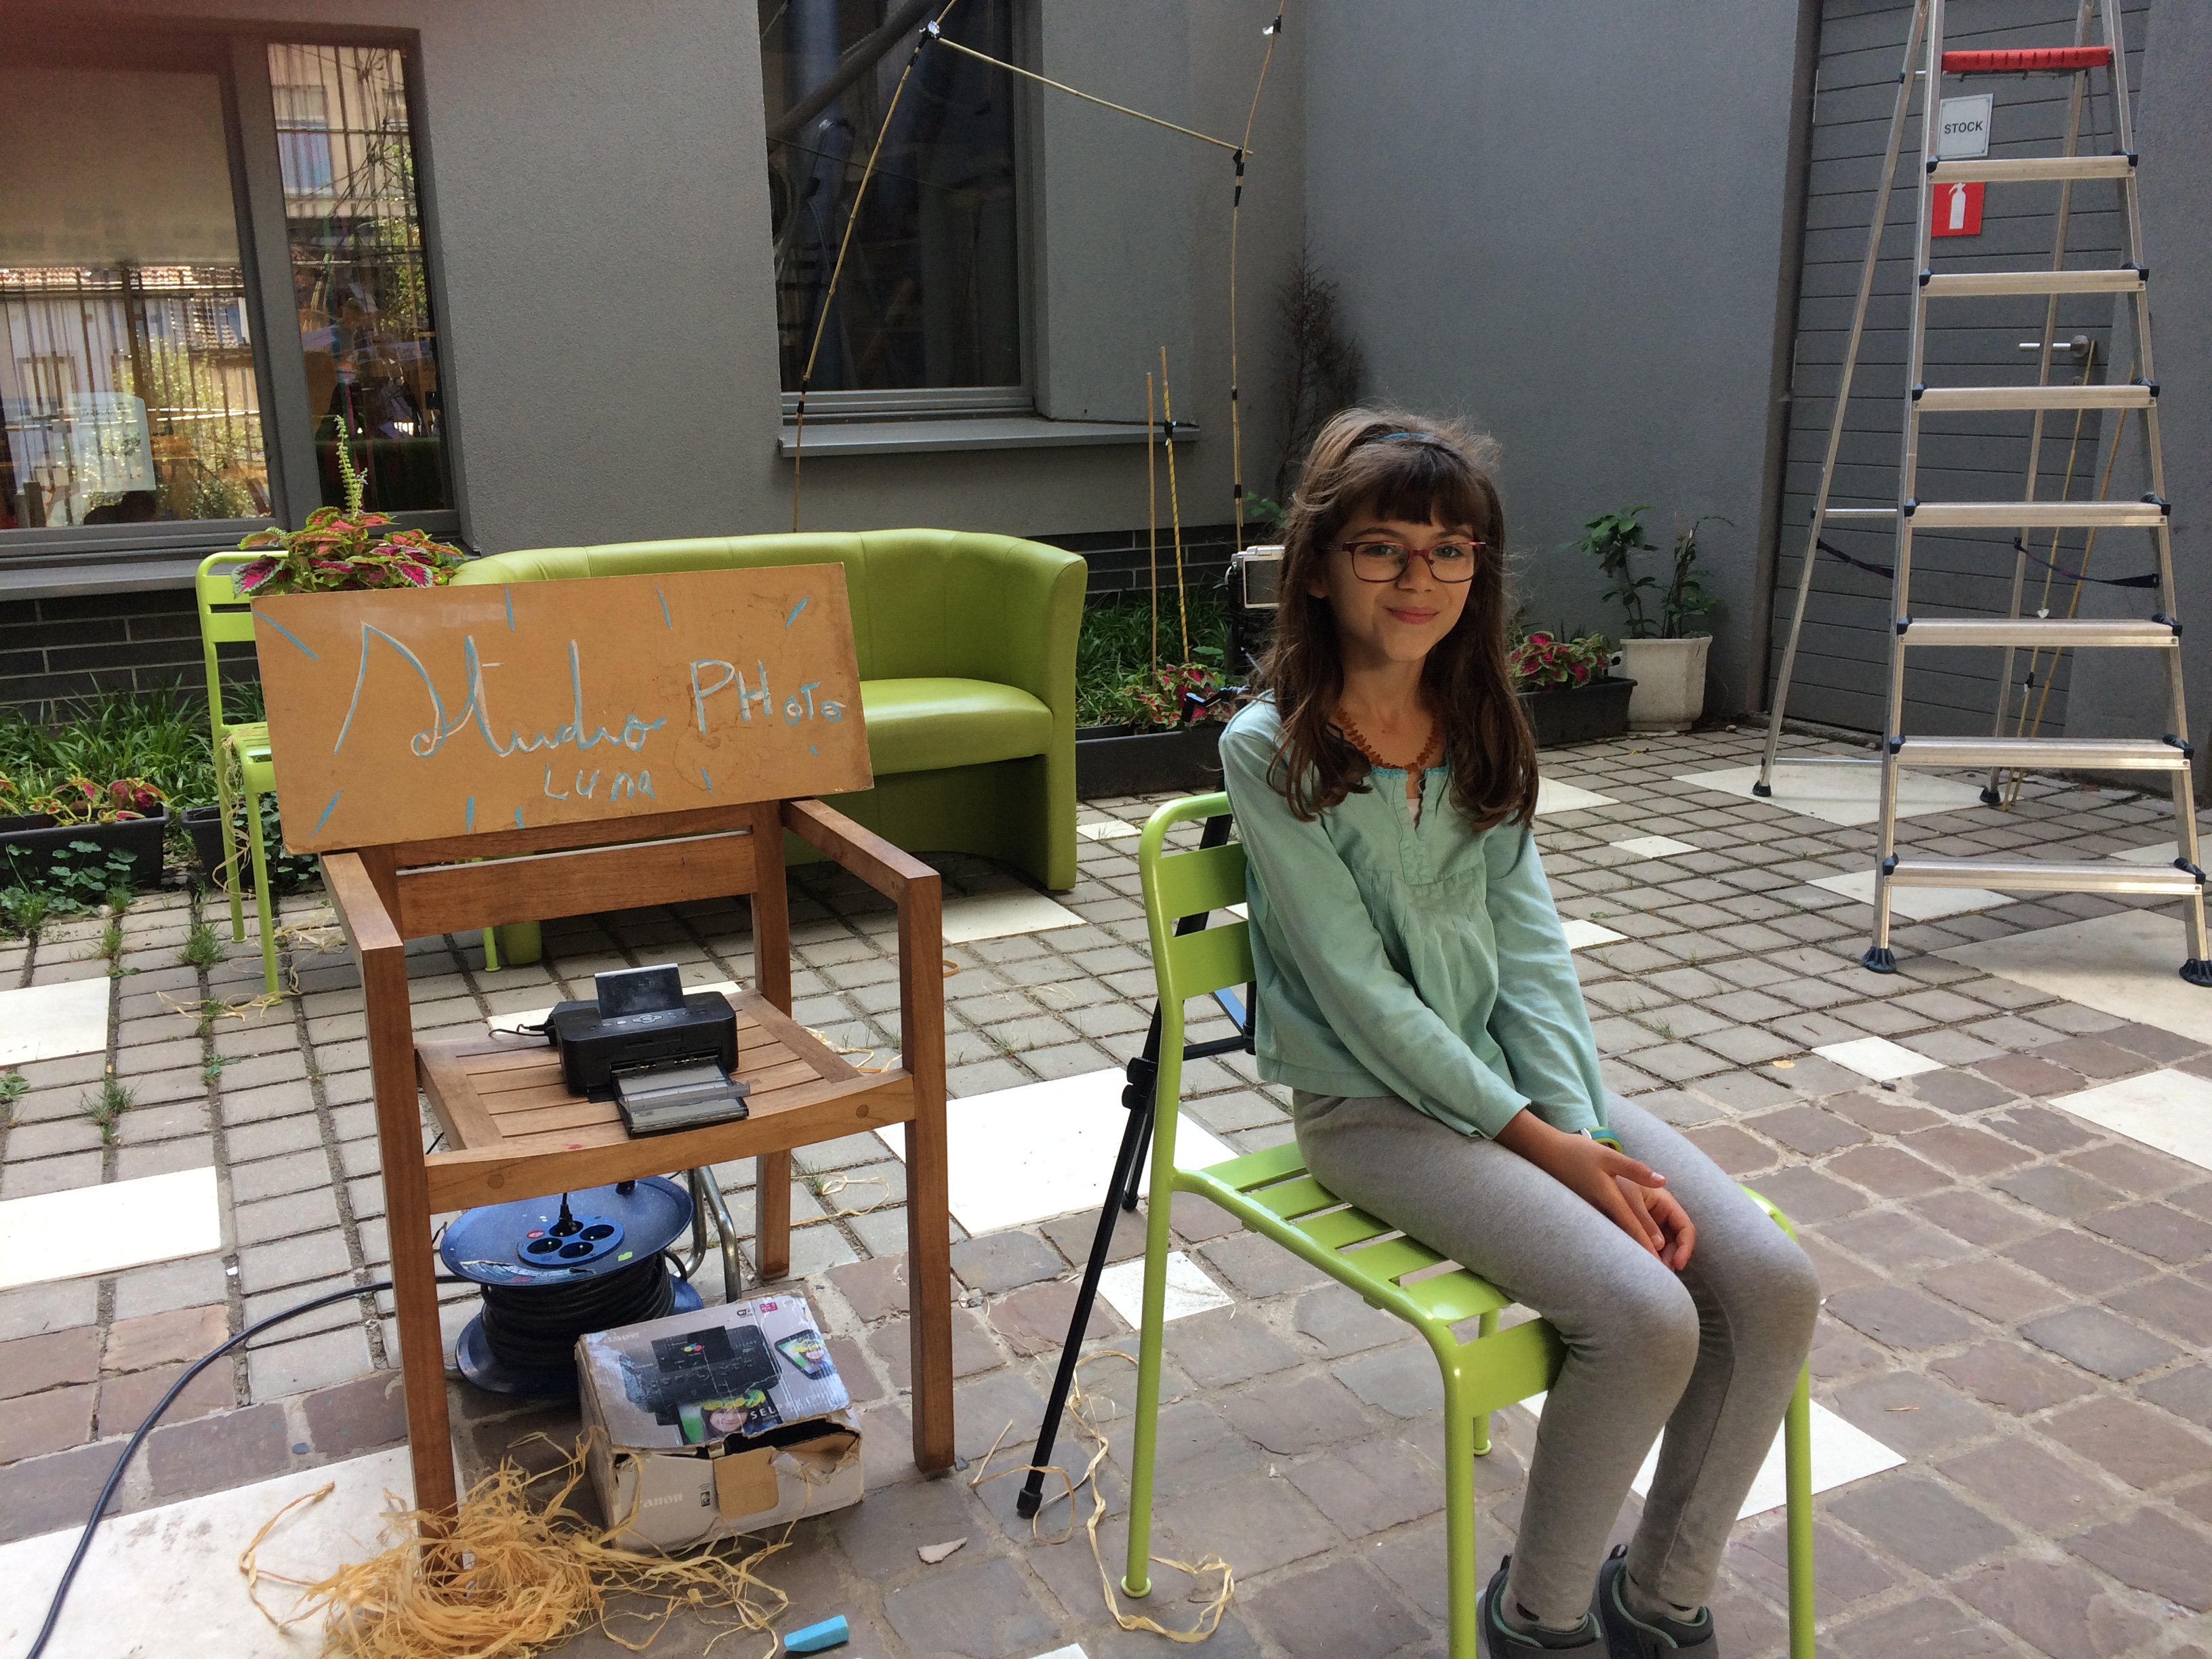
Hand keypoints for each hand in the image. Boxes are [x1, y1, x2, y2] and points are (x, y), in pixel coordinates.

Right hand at [1494, 1110, 1676, 1260]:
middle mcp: (1599, 1210)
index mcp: (1608, 1197)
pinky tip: (1619, 1244)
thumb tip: (1663, 1181)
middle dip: (1639, 1253)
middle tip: (1655, 1269)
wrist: (1543, 1153)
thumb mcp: (1608, 1157)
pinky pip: (1602, 1229)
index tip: (1659, 1262)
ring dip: (1626, 1248)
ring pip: (1612, 1235)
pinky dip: (1614, 1237)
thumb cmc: (1576, 1153)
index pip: (1632, 1226)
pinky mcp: (1583, 1211)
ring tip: (1641, 1263)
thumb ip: (1635, 1169)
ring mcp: (1589, 1214)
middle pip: (1623, 1236)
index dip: (1647, 1244)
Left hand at [1617, 1175, 1695, 1269]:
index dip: (1686, 1247)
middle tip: (1661, 1273)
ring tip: (1653, 1272)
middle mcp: (1661, 1214)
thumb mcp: (1629, 1200)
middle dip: (1672, 1257)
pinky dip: (1649, 1256)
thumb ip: (1643, 1221)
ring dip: (1661, 1260)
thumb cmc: (1613, 1182)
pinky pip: (1648, 1246)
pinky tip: (1642, 1266)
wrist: (1591, 1177)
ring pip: (1663, 1246)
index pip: (1685, 1227)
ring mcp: (1650, 1223)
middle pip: (1676, 1240)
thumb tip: (1659, 1246)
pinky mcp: (1637, 1230)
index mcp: (1665, 1203)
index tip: (1678, 1264)